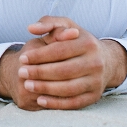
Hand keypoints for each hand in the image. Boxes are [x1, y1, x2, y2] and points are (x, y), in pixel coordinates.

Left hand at [4, 16, 126, 109]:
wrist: (105, 60)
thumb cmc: (77, 40)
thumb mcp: (66, 25)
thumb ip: (48, 23)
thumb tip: (31, 28)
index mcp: (88, 43)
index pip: (59, 50)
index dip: (39, 55)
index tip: (23, 58)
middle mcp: (96, 63)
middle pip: (63, 70)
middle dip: (39, 72)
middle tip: (21, 72)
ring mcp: (96, 81)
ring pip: (68, 88)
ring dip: (45, 88)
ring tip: (27, 85)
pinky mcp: (94, 96)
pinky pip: (74, 102)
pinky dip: (56, 103)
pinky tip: (40, 100)